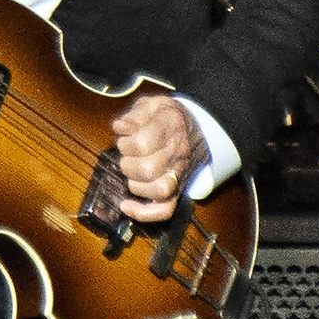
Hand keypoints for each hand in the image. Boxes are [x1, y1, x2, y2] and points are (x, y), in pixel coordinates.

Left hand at [110, 92, 207, 223]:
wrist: (198, 127)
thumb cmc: (168, 117)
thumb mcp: (152, 105)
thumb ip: (134, 115)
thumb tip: (120, 128)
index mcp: (171, 127)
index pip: (143, 143)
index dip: (126, 144)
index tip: (124, 141)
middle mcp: (178, 153)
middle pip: (148, 169)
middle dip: (128, 164)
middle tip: (128, 157)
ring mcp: (180, 174)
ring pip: (159, 190)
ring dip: (136, 185)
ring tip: (132, 174)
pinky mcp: (178, 190)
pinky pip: (165, 210)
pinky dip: (144, 213)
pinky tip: (127, 205)